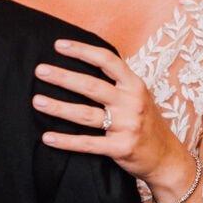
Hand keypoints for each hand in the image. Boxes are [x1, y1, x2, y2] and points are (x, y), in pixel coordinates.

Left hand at [33, 39, 193, 198]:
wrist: (166, 157)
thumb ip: (117, 82)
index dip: (82, 51)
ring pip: (86, 114)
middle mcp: (132, 102)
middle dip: (63, 77)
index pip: (107, 60)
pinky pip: (88, 143)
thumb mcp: (138, 96)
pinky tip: (48, 137)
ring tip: (37, 101)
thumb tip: (84, 64)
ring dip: (59, 107)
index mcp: (134, 85)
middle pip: (91, 86)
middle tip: (40, 71)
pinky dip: (66, 141)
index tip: (59, 45)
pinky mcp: (120, 148)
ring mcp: (127, 126)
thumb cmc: (146, 123)